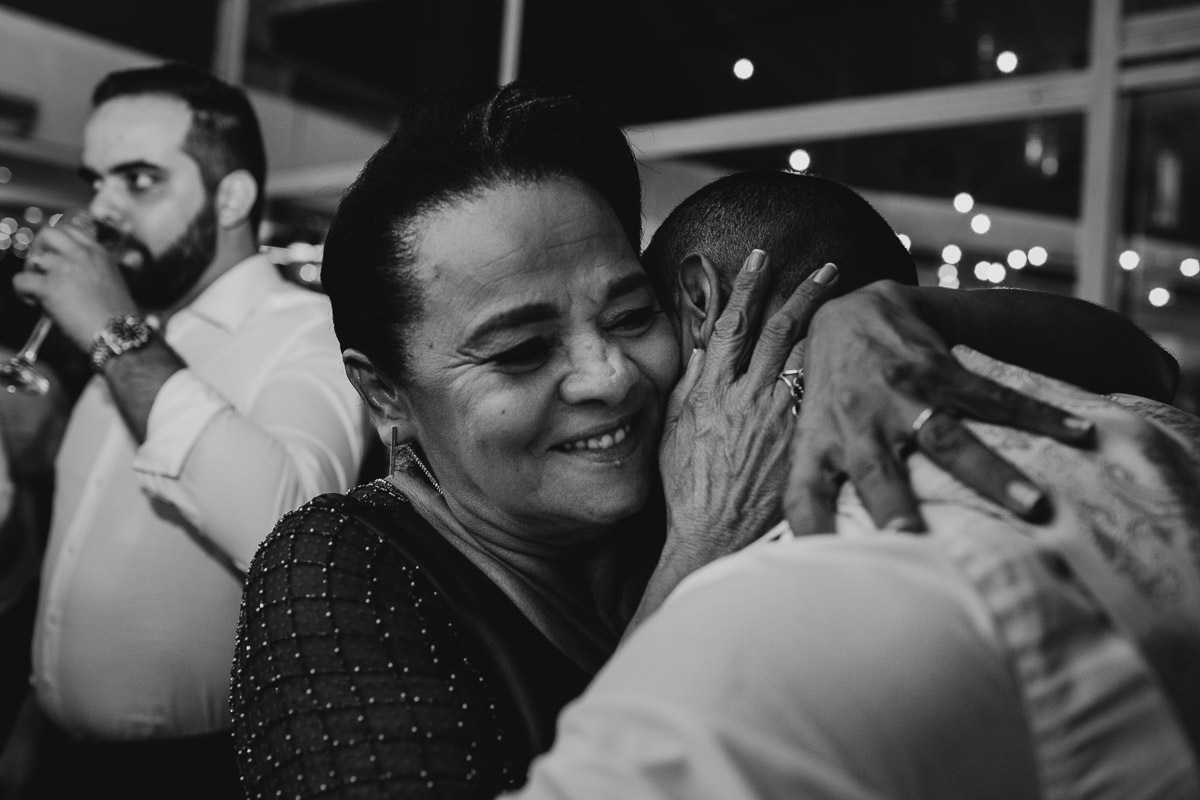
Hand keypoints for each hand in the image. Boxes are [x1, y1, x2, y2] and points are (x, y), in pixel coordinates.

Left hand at [11, 215, 139, 351]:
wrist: (118, 332)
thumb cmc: (119, 315)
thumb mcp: (114, 282)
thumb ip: (94, 270)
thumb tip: (73, 274)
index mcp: (99, 253)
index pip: (70, 231)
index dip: (56, 243)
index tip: (54, 255)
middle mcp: (81, 255)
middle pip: (48, 234)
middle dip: (39, 248)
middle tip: (40, 267)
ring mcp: (64, 268)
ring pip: (33, 260)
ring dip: (32, 273)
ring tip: (39, 290)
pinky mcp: (49, 286)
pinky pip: (21, 280)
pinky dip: (22, 291)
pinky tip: (33, 301)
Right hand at [659, 251, 838, 562]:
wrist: (713, 536)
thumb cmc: (688, 486)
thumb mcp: (674, 429)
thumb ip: (689, 385)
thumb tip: (702, 350)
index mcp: (711, 390)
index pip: (731, 323)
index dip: (746, 285)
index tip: (760, 258)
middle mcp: (748, 396)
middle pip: (781, 329)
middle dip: (804, 292)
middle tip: (829, 268)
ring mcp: (779, 418)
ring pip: (809, 356)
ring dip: (828, 324)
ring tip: (849, 302)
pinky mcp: (801, 441)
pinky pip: (822, 395)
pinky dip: (836, 369)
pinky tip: (855, 355)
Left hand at [784, 280, 1094, 534]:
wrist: (852, 312)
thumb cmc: (829, 392)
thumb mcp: (809, 434)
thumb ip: (813, 485)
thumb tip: (805, 556)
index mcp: (818, 444)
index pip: (802, 496)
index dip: (809, 531)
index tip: (824, 569)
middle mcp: (858, 424)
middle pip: (877, 470)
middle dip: (894, 507)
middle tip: (910, 540)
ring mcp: (900, 395)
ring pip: (945, 438)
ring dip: (990, 472)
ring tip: (1034, 504)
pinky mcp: (939, 371)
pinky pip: (992, 397)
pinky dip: (1038, 415)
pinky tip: (1078, 432)